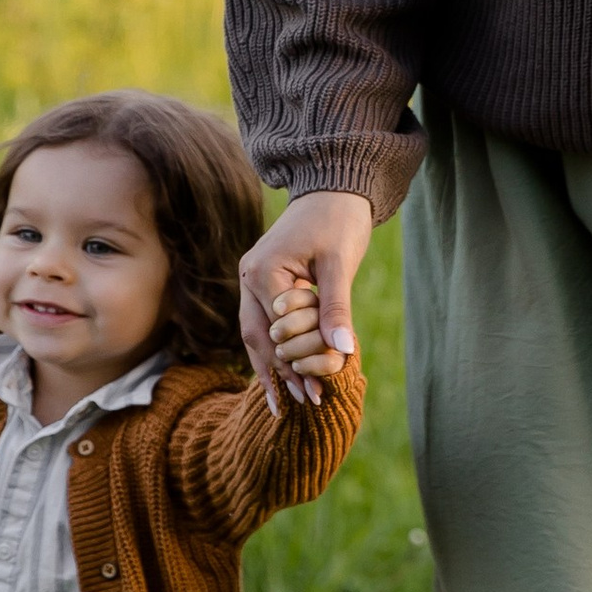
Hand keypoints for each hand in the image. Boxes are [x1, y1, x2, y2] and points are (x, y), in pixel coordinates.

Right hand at [239, 191, 373, 406]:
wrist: (332, 187)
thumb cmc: (338, 221)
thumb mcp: (339, 264)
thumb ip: (336, 307)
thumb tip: (342, 351)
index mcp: (263, 272)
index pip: (275, 331)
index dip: (296, 364)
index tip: (317, 393)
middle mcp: (249, 276)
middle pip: (256, 337)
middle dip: (279, 373)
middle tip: (305, 404)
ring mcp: (252, 278)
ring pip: (255, 333)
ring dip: (274, 366)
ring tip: (292, 400)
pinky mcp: (263, 280)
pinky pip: (263, 320)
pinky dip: (275, 347)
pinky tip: (286, 372)